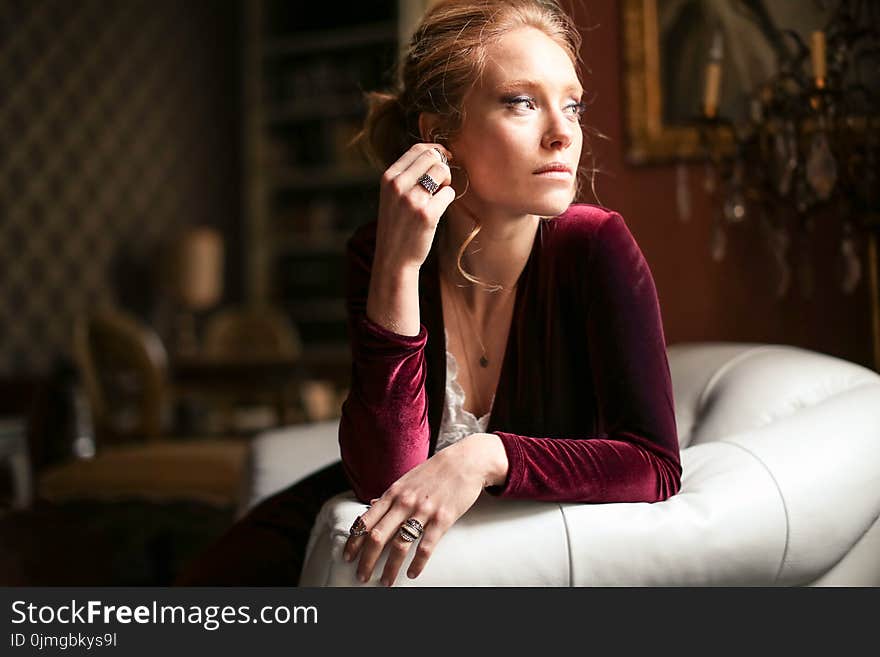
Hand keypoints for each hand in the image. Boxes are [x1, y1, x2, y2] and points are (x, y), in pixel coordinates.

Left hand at [343, 434, 503, 585]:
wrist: (464, 461)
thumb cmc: (433, 472)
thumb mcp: (406, 480)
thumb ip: (389, 495)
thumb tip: (371, 505)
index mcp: (392, 493)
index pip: (366, 521)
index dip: (354, 541)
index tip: (347, 557)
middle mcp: (404, 502)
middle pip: (378, 536)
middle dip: (367, 560)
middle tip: (361, 576)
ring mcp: (423, 510)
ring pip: (400, 545)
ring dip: (390, 567)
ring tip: (385, 582)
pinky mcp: (443, 518)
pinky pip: (426, 546)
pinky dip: (418, 563)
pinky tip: (412, 573)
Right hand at [373, 143, 454, 273]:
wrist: (393, 258)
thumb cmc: (397, 225)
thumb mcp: (391, 196)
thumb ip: (406, 176)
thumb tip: (434, 154)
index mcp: (388, 178)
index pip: (417, 149)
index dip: (435, 151)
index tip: (444, 158)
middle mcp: (398, 185)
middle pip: (432, 157)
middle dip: (443, 165)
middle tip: (442, 181)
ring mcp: (412, 199)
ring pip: (442, 172)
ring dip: (446, 181)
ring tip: (439, 195)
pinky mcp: (427, 214)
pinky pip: (449, 193)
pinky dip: (447, 199)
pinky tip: (438, 210)